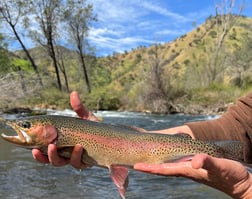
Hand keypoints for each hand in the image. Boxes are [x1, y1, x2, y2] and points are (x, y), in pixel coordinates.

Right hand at [32, 91, 98, 168]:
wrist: (112, 138)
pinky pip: (78, 164)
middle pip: (50, 160)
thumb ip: (79, 108)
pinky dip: (76, 156)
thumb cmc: (96, 128)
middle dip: (43, 156)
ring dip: (55, 156)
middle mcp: (66, 153)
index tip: (32, 147)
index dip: (38, 152)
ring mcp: (75, 159)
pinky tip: (78, 147)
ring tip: (54, 145)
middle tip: (39, 148)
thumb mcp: (86, 117)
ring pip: (60, 163)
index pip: (46, 150)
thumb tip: (74, 93)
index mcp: (62, 144)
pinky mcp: (86, 163)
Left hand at [134, 154, 251, 198]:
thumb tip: (195, 162)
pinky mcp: (195, 167)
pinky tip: (165, 159)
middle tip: (135, 163)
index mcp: (188, 170)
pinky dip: (167, 161)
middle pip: (162, 169)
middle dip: (148, 167)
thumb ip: (208, 162)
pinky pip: (177, 164)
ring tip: (145, 161)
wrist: (239, 182)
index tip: (136, 166)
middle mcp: (186, 170)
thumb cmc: (230, 175)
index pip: (164, 169)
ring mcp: (190, 169)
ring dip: (156, 165)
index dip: (150, 168)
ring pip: (168, 167)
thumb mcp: (220, 166)